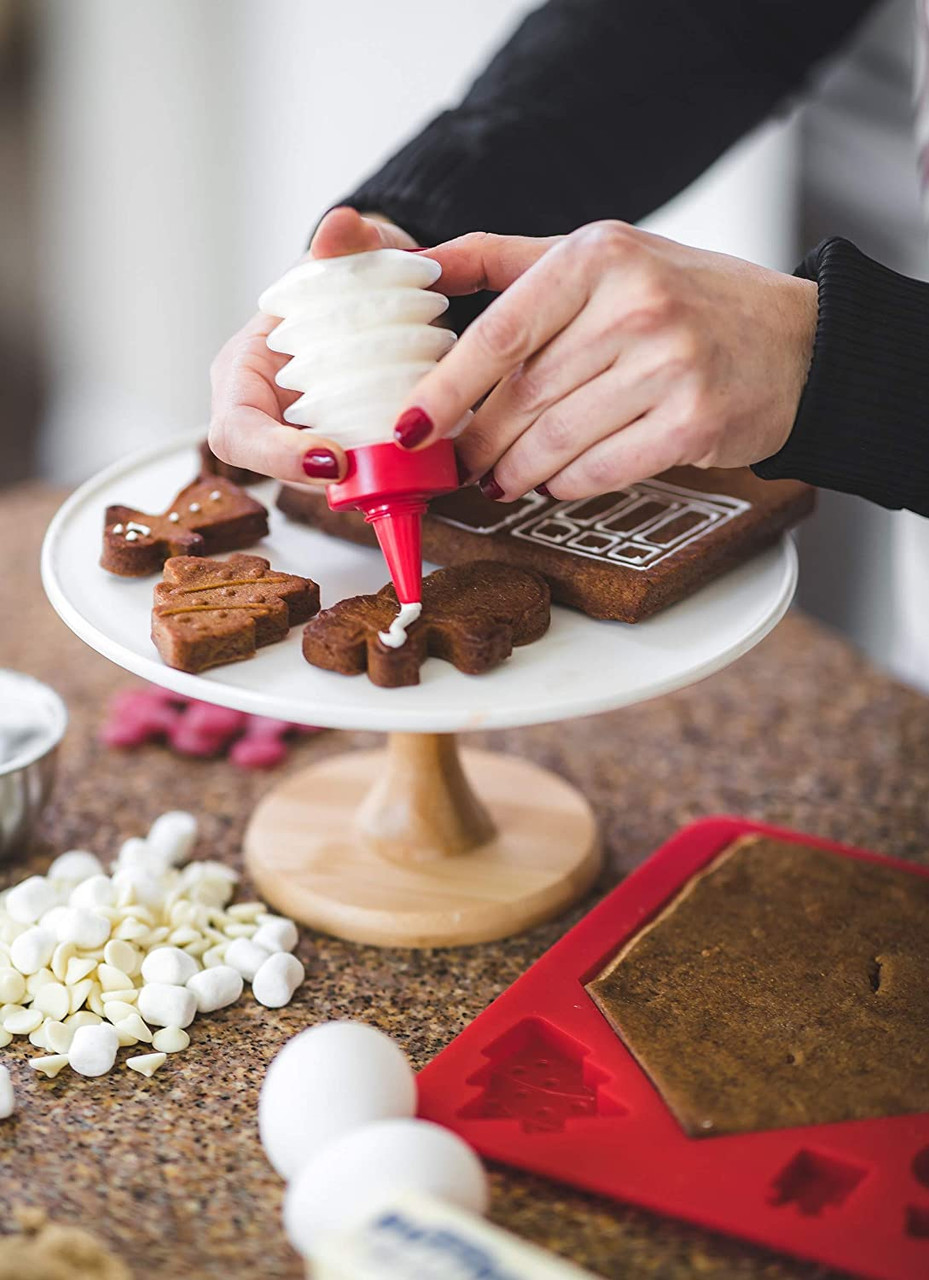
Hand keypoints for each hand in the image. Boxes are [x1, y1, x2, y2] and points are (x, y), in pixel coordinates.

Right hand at [208, 207, 417, 484]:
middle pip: (285, 472)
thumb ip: (346, 242)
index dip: (276, 456)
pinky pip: (365, 473)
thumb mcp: (350, 252)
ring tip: (419, 470)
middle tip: (386, 475)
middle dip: (335, 483)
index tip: (330, 460)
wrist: (377, 290)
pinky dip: (395, 472)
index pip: (238, 432)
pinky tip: (433, 464)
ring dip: (372, 482)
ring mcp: (305, 438)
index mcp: (244, 371)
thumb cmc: (348, 272)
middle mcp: (267, 414)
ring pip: (330, 483)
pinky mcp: (345, 449)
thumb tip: (341, 227)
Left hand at [391, 222, 817, 500]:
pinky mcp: (695, 421)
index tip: (409, 425)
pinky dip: (567, 484)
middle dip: (479, 442)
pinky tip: (554, 482)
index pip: (499, 331)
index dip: (446, 388)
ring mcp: (670, 364)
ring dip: (516, 471)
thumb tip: (411, 266)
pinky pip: (602, 470)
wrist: (797, 341)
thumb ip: (504, 260)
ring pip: (557, 441)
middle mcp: (636, 303)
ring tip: (501, 478)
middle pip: (523, 396)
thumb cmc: (686, 299)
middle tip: (459, 463)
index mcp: (599, 254)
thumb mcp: (603, 255)